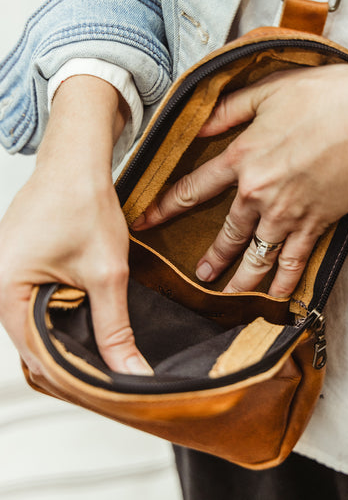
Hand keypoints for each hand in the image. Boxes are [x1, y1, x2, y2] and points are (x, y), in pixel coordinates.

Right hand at [0, 76, 151, 374]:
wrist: (76, 161)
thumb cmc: (83, 204)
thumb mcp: (106, 273)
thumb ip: (114, 328)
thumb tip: (129, 371)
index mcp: (5, 290)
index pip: (36, 357)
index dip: (74, 379)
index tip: (106, 392)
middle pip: (32, 345)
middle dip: (70, 364)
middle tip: (107, 379)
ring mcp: (4, 275)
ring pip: (34, 327)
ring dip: (65, 342)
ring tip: (101, 357)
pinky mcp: (18, 267)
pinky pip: (33, 306)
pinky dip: (59, 319)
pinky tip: (85, 326)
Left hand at [133, 64, 347, 296]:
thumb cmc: (326, 98)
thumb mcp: (269, 91)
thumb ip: (228, 109)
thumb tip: (196, 124)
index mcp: (242, 157)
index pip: (192, 189)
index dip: (164, 208)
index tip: (144, 222)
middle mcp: (257, 192)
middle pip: (226, 233)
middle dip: (211, 257)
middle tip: (199, 274)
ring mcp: (286, 213)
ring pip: (256, 255)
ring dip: (240, 279)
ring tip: (228, 294)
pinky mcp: (314, 224)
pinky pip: (294, 260)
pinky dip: (285, 281)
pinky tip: (276, 296)